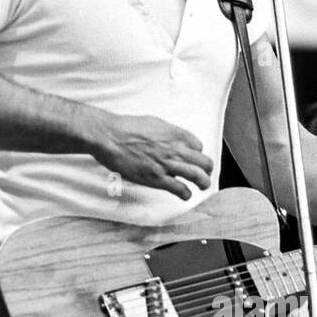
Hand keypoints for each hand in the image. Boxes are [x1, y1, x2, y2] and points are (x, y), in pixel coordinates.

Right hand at [92, 112, 213, 201]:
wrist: (110, 137)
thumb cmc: (126, 128)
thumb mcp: (154, 122)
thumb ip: (167, 132)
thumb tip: (173, 139)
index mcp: (175, 134)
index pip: (198, 146)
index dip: (196, 154)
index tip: (192, 158)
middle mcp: (176, 149)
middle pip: (204, 162)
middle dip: (206, 170)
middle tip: (204, 174)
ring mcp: (168, 165)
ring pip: (198, 177)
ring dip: (203, 183)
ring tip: (201, 186)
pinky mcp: (158, 178)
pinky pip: (181, 189)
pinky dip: (186, 194)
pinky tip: (184, 194)